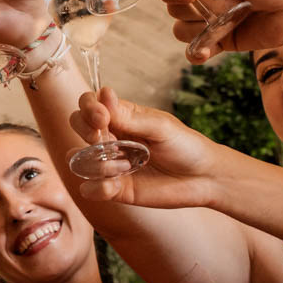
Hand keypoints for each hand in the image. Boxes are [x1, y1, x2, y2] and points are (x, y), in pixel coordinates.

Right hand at [70, 87, 235, 209]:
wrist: (205, 178)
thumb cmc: (186, 146)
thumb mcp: (161, 127)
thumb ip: (130, 116)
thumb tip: (104, 94)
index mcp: (121, 117)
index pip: (90, 104)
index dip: (88, 108)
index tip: (101, 117)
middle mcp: (112, 138)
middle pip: (77, 125)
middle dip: (84, 131)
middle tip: (104, 139)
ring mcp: (111, 163)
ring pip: (79, 159)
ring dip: (94, 163)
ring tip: (122, 167)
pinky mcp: (116, 189)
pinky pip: (91, 189)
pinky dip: (98, 188)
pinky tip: (116, 186)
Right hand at [158, 0, 282, 59]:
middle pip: (171, 5)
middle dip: (195, 7)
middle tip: (228, 1)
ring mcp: (209, 17)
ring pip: (180, 29)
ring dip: (202, 28)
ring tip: (232, 19)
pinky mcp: (218, 40)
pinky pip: (192, 50)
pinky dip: (198, 51)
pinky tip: (210, 48)